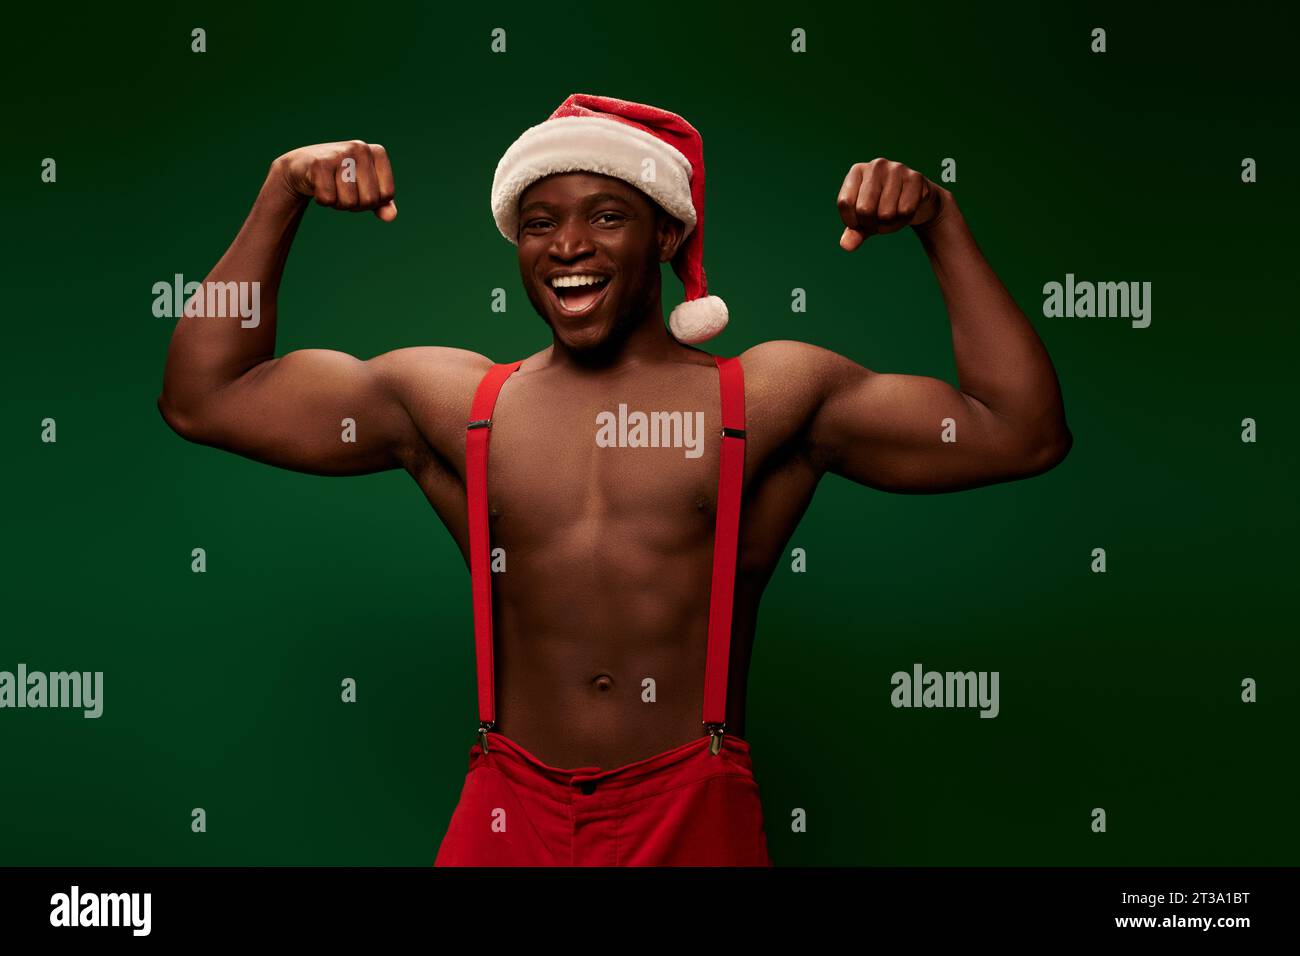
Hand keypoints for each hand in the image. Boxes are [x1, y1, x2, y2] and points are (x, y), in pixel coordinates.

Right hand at [273, 141, 396, 220]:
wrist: (302, 167)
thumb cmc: (339, 178)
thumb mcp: (364, 188)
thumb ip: (382, 203)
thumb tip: (390, 217)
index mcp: (377, 152)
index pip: (386, 195)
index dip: (371, 202)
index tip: (358, 189)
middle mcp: (361, 148)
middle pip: (369, 200)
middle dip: (355, 204)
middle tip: (341, 189)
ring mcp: (340, 153)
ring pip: (349, 202)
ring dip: (338, 203)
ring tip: (330, 186)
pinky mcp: (320, 163)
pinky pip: (328, 199)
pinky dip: (322, 200)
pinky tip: (318, 185)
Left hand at [836, 159, 942, 249]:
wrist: (917, 201)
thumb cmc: (883, 209)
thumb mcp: (864, 221)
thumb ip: (853, 233)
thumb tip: (846, 245)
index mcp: (857, 171)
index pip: (845, 203)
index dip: (853, 222)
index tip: (860, 222)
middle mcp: (875, 165)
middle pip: (864, 209)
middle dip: (871, 224)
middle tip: (878, 219)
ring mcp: (896, 169)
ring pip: (886, 213)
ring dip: (889, 224)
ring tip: (893, 214)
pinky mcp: (915, 177)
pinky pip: (905, 211)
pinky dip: (903, 219)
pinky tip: (905, 211)